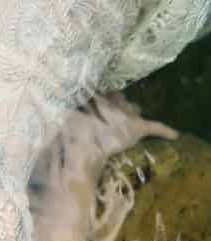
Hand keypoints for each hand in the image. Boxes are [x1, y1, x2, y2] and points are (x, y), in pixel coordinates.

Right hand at [56, 92, 176, 173]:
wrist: (82, 149)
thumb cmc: (70, 133)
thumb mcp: (65, 116)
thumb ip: (70, 109)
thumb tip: (66, 103)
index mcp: (96, 97)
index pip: (101, 92)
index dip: (99, 95)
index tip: (95, 97)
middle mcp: (114, 101)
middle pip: (118, 97)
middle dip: (115, 101)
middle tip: (108, 110)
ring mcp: (126, 113)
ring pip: (133, 108)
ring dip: (129, 111)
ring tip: (127, 116)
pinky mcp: (138, 127)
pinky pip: (155, 127)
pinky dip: (164, 131)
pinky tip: (174, 135)